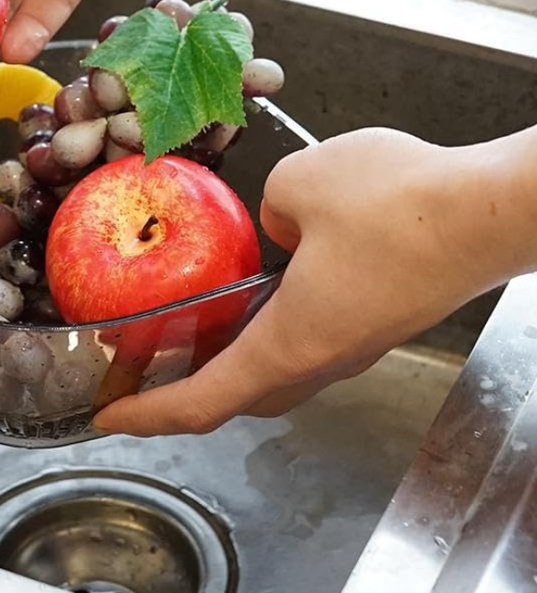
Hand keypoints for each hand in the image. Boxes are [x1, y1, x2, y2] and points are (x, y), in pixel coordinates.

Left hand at [94, 127, 533, 435]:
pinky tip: (260, 285)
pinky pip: (309, 337)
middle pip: (242, 395)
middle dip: (186, 391)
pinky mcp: (378, 319)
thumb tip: (281, 228)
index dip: (149, 415)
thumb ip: (269, 209)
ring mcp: (356, 342)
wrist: (490, 209)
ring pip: (279, 369)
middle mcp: (324, 356)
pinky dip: (267, 328)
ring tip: (191, 327)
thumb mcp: (299, 183)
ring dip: (230, 358)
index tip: (108, 416)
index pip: (204, 401)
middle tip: (144, 366)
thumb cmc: (397, 202)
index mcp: (290, 341)